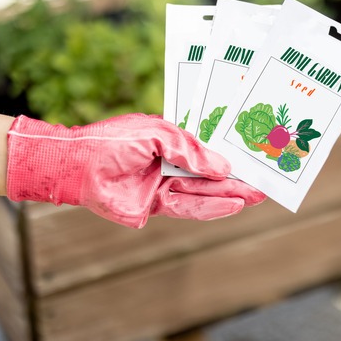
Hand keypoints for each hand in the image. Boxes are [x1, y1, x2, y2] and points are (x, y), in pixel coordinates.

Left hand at [6, 114, 265, 227]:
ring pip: (204, 193)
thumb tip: (222, 168)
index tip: (254, 155)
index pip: (206, 149)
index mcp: (170, 143)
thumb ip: (189, 149)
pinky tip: (232, 205)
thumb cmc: (112, 140)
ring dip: (230, 195)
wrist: (75, 164)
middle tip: (266, 180)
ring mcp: (163, 187)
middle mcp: (169, 166)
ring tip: (257, 194)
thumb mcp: (157, 133)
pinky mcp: (155, 207)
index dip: (230, 154)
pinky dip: (211, 208)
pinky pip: (188, 208)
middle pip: (210, 175)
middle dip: (237, 179)